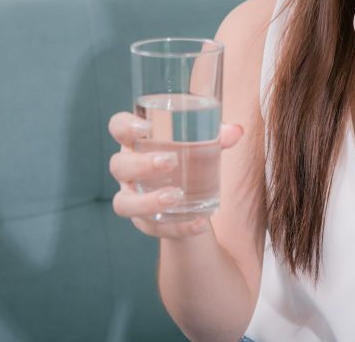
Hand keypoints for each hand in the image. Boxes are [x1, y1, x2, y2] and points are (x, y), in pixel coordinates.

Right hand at [107, 111, 243, 238]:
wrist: (188, 199)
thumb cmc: (188, 159)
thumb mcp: (201, 146)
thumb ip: (216, 137)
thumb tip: (236, 131)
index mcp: (137, 142)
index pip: (118, 127)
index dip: (125, 126)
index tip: (145, 127)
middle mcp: (127, 170)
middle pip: (119, 165)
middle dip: (141, 165)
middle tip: (169, 162)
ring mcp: (132, 197)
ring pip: (124, 203)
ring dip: (148, 201)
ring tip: (176, 197)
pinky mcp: (144, 222)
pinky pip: (152, 228)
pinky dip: (177, 227)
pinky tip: (199, 224)